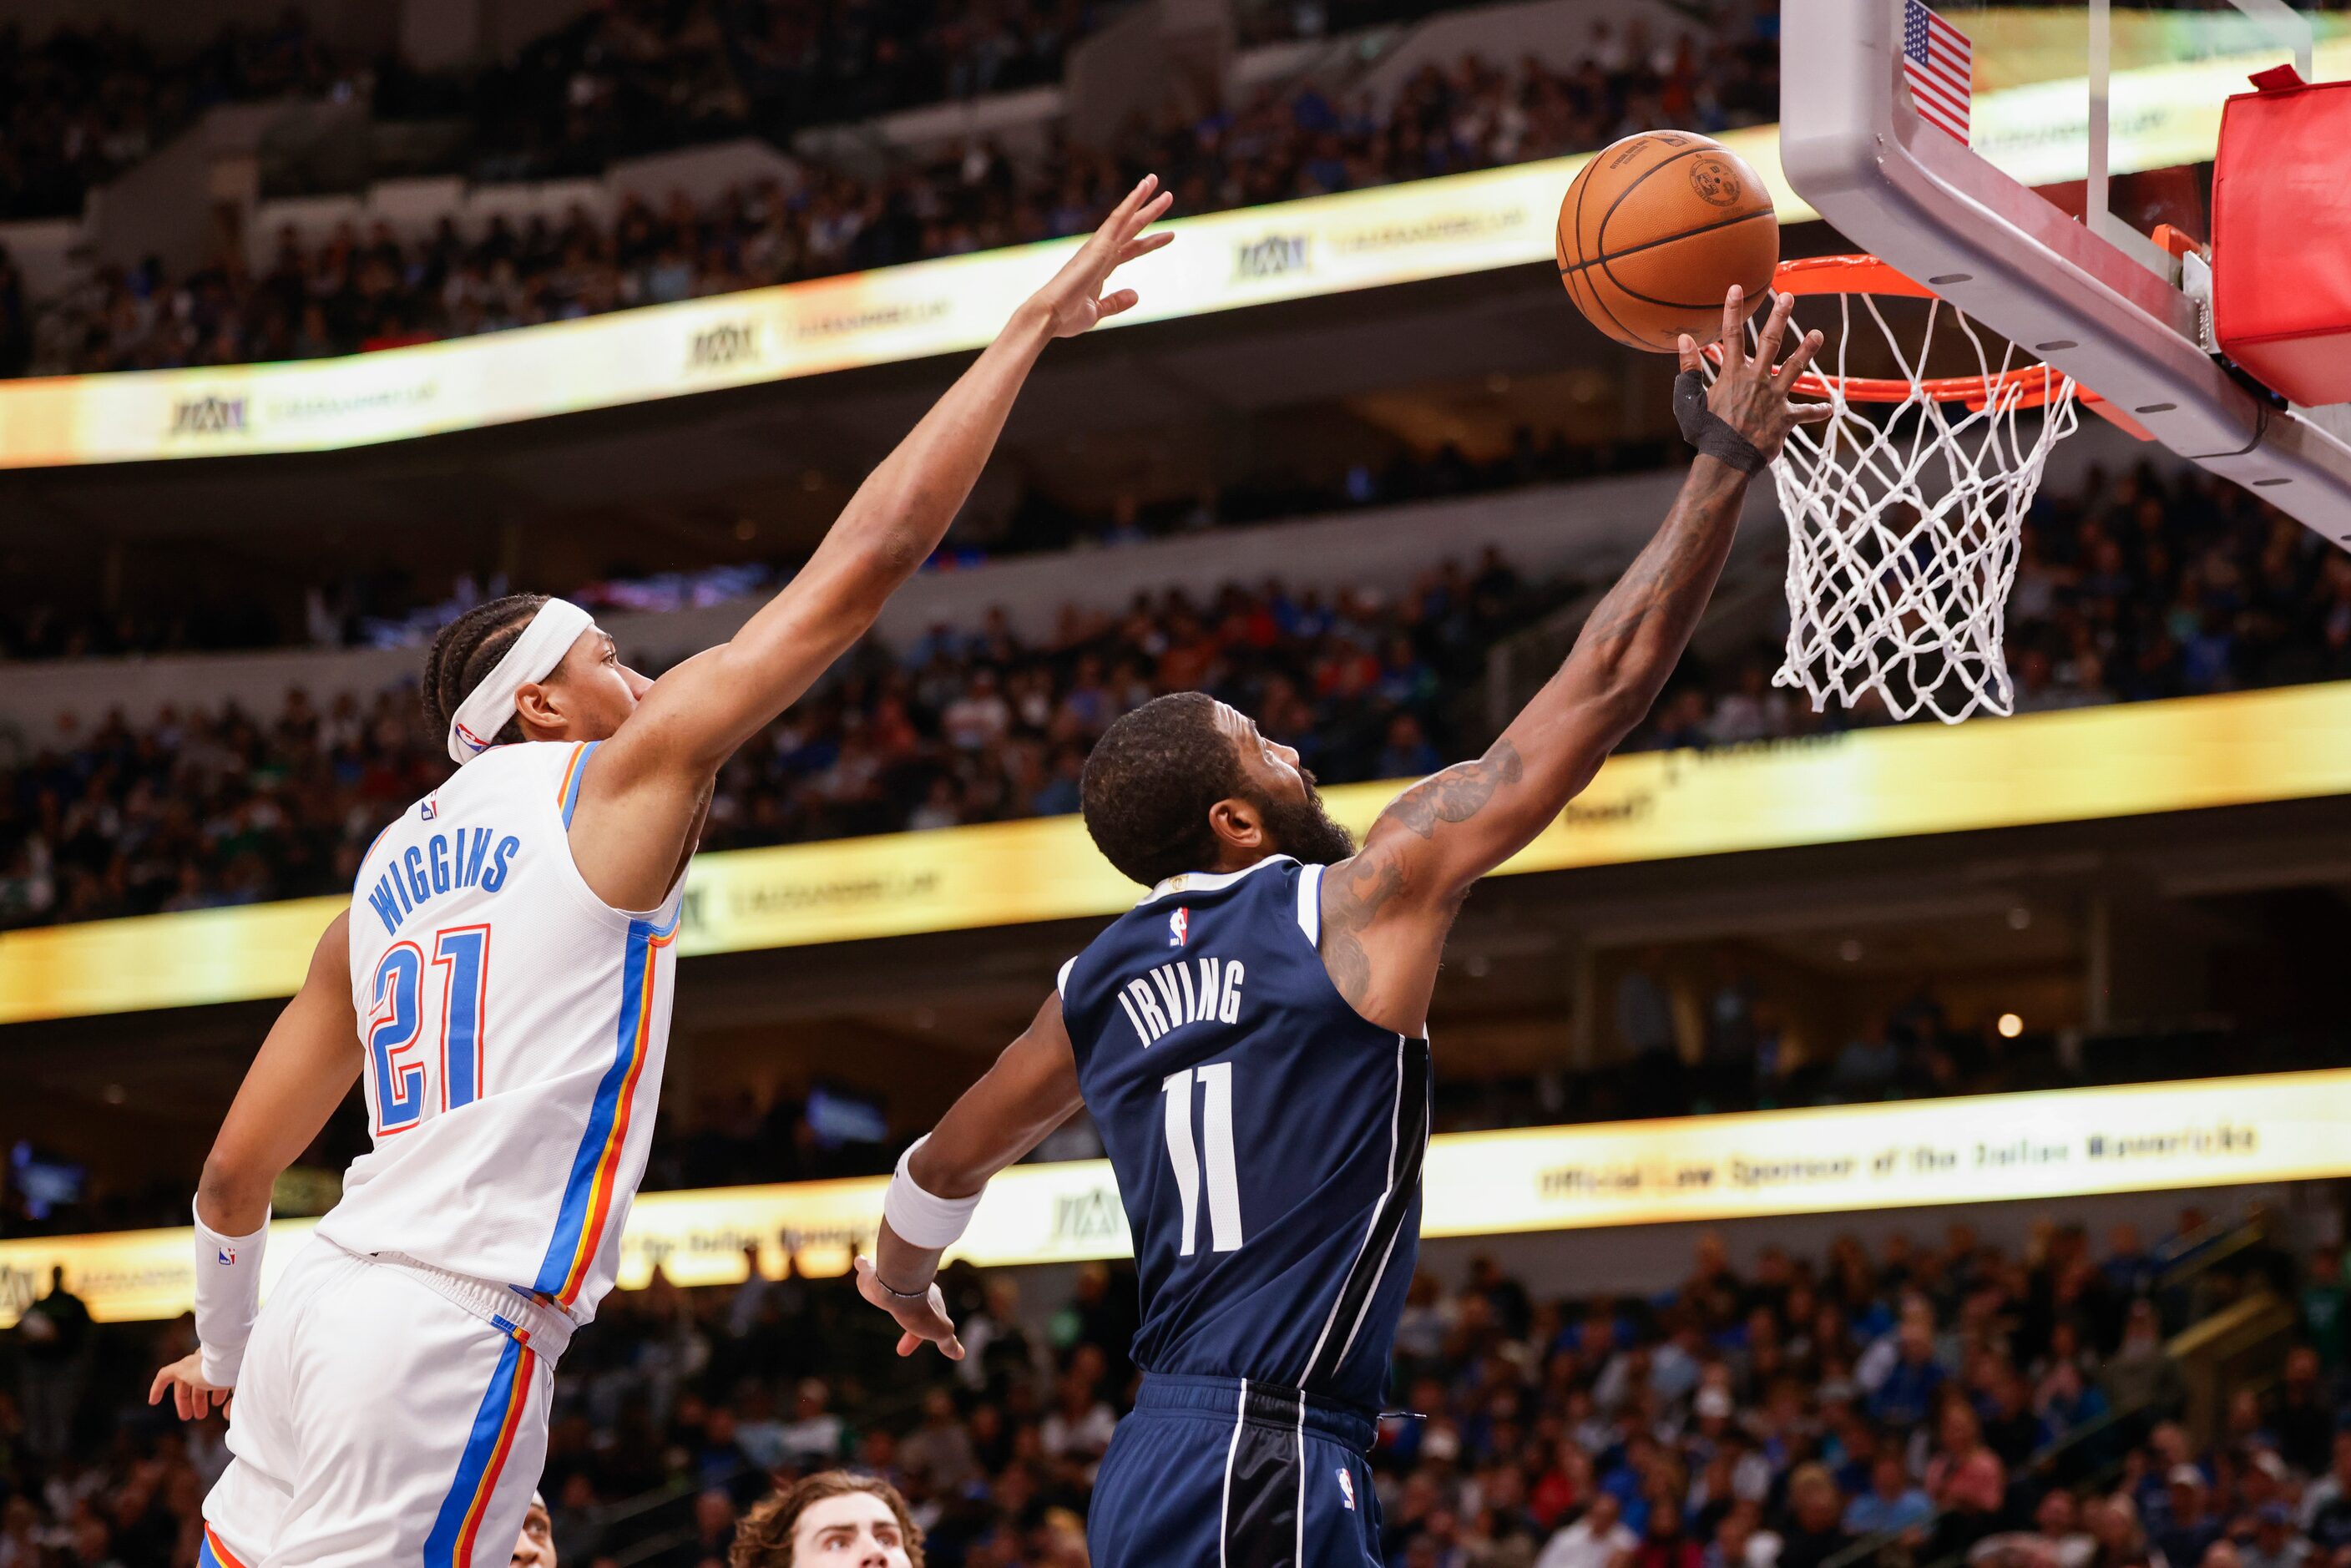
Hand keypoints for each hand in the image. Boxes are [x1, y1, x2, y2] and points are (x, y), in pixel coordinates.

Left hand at [149, 1353, 231, 1420]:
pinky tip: (153, 1401)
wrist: (231, 1359)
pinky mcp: (181, 1367)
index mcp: (222, 1364)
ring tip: (186, 1416)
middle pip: (199, 1382)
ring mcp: (193, 1364)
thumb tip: (227, 1415)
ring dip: (184, 1400)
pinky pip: (164, 1376)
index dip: (217, 1393)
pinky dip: (158, 1388)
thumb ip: (233, 1402)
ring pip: (184, 1383)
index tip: (218, 1405)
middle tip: (200, 1415)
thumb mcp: (239, 1389)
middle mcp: (207, 1361)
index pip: (215, 1380)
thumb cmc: (240, 1372)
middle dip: (199, 1400)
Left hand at [853, 1254, 965, 1360]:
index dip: (913, 1339)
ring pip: (890, 1286)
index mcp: (928, 1301)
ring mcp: (892, 1280)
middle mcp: (912, 1288)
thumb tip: (960, 1354)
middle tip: (894, 1341)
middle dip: (905, 1319)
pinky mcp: (873, 1274)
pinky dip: (864, 1264)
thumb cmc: (919, 1309)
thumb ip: (948, 1342)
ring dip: (887, 1290)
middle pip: (909, 1305)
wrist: (898, 1287)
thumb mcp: (940, 1331)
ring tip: (880, 1295)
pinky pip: (867, 1266)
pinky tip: (858, 1260)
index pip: (923, 1323)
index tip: (901, 1352)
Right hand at [1025, 175, 1175, 338]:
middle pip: (1131, 228)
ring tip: (1155, 180)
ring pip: (1125, 217)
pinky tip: (1142, 189)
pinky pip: (1118, 218)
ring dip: (1142, 198)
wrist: (1050, 315)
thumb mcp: (1097, 311)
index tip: (1170, 235)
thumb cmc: (1066, 316)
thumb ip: (1115, 302)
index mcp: (1100, 268)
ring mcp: (1099, 247)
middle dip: (1149, 213)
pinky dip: (1131, 202)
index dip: (1150, 242)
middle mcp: (1099, 252)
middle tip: (1168, 196)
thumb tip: (1135, 295)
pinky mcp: (1098, 244)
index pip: (1130, 250)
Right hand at [1678, 285, 1829, 460]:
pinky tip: (1829, 408)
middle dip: (1779, 317)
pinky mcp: (1785, 419)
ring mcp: (1773, 398)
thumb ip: (1688, 370)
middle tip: (1788, 297)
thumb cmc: (1705, 434)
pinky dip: (1816, 411)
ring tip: (1818, 334)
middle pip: (1770, 342)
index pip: (1731, 335)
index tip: (1737, 288)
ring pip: (1795, 368)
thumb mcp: (1688, 402)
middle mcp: (1756, 380)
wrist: (1726, 461)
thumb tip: (1684, 341)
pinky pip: (1804, 414)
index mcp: (1732, 375)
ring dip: (1807, 350)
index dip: (1733, 310)